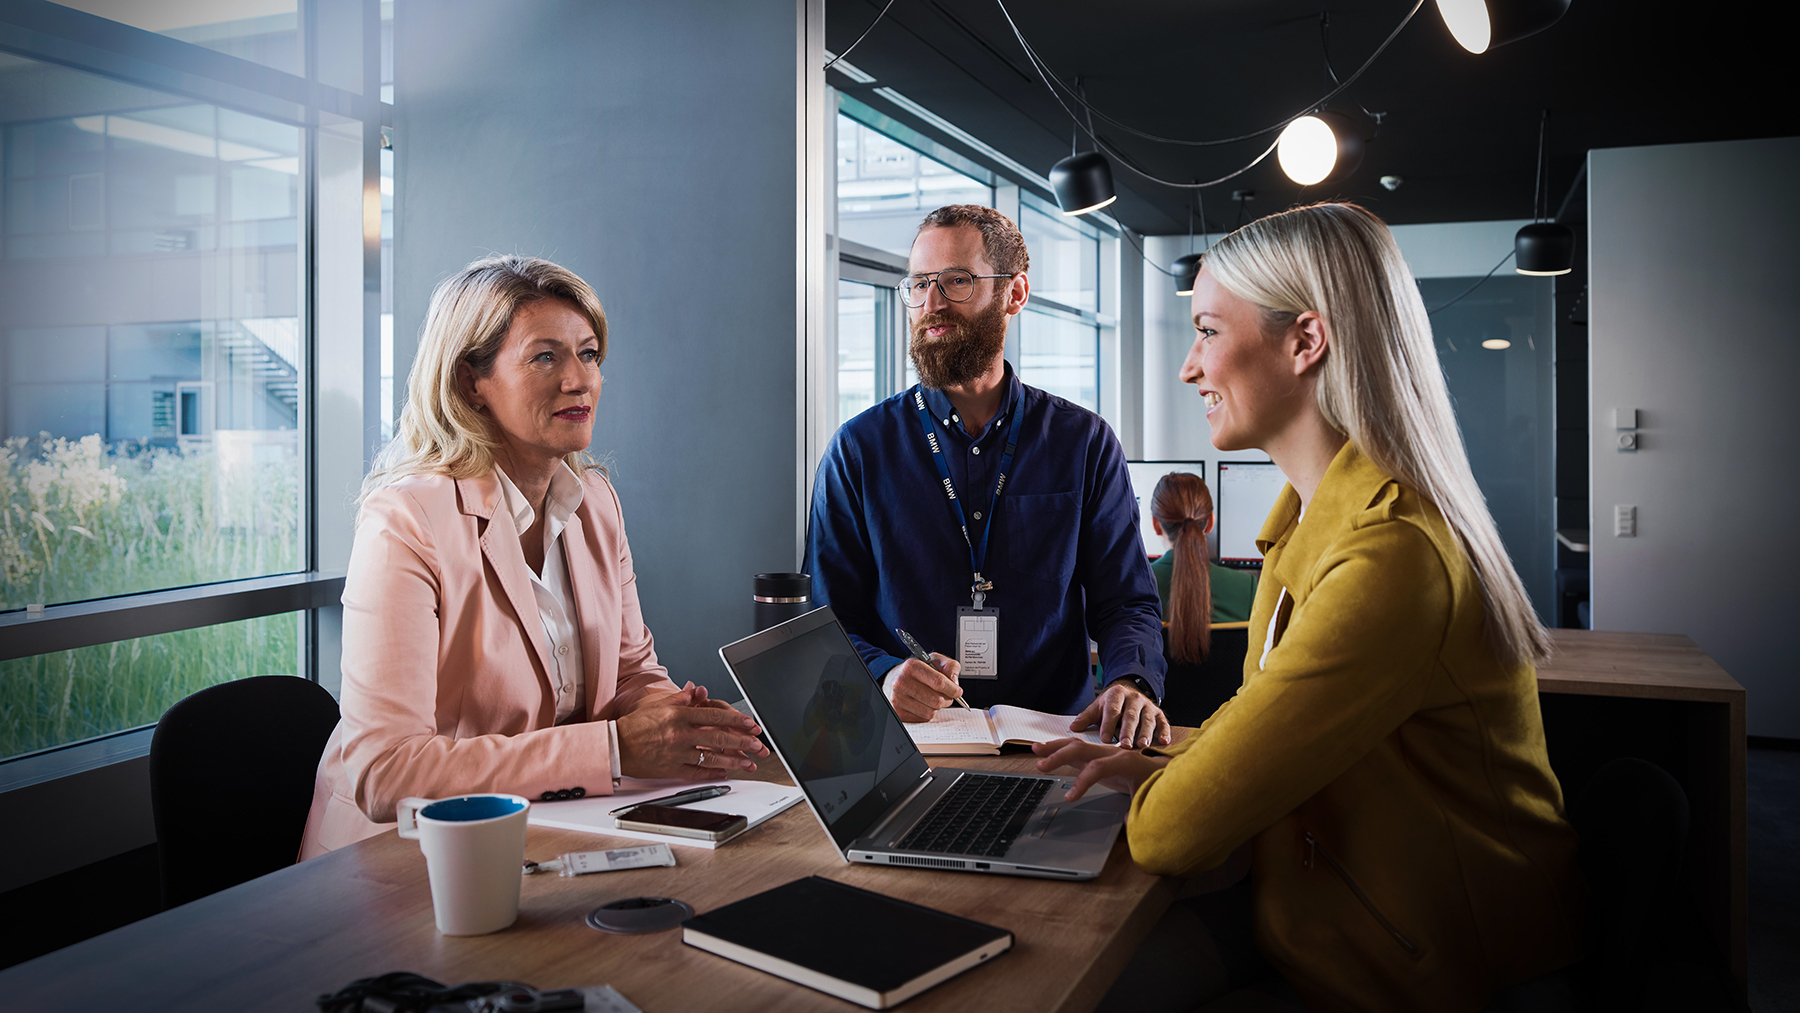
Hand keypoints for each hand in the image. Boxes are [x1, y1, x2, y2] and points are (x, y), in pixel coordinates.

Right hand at [615, 682, 770, 779]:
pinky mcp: (672, 769)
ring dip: (733, 760)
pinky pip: (697, 772)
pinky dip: (712, 773)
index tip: (750, 723)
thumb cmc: (635, 726)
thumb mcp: (658, 706)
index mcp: (678, 715)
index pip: (713, 715)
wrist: (616, 746)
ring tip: (748, 762)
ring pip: (711, 757)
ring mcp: (677, 753)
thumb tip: (697, 691)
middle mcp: (680, 734)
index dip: (735, 719)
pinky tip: (725, 772)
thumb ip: (680, 699)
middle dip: (741, 741)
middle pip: (718, 737)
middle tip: (757, 744)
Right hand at [884, 654, 963, 721]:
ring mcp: (898, 699)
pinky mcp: (898, 712)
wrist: (893, 679)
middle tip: (947, 695)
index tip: (958, 691)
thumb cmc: (916, 671)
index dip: (952, 689)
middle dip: (947, 699)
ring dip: (937, 707)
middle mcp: (902, 683)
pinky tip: (923, 704)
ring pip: (930, 712)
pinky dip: (927, 713)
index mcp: (911, 667)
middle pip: (936, 700)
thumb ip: (950, 666)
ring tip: (932, 698)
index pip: (938, 682)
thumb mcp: (934, 660)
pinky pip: (922, 719)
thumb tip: (954, 682)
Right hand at [1032, 738, 1169, 801]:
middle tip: (1041, 766)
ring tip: (1035, 749)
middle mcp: (1112, 753)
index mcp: (1125, 762)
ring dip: (1055, 747)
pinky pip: (1078, 750)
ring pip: (1076, 745)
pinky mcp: (1099, 756)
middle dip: (1060, 756)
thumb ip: (1139, 809)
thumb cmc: (1157, 782)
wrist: (1164, 770)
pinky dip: (1061, 749)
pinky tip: (1047, 750)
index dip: (1082, 782)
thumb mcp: (1150, 797)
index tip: (1070, 798)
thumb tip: (1129, 821)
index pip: (1098, 768)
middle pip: (1082, 750)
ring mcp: (1104, 753)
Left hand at [1071, 680, 1171, 748]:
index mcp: (1117, 695)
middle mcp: (1134, 698)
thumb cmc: (1111, 705)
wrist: (1129, 693)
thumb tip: (1073, 727)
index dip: (1108, 724)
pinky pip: (1163, 723)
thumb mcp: (1098, 708)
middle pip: (1130, 716)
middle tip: (1124, 745)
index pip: (1112, 710)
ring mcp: (1148, 706)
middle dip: (1127, 731)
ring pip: (1147, 720)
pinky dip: (1164, 732)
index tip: (1105, 739)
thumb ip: (1086, 718)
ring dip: (1145, 733)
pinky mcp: (1159, 713)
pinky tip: (1164, 742)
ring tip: (1142, 746)